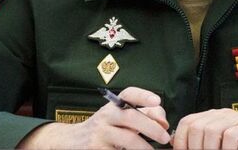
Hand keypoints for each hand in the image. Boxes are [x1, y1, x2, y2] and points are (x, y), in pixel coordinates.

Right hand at [18, 86, 169, 148]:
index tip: (158, 101)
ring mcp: (99, 133)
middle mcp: (106, 115)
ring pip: (127, 139)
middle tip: (165, 137)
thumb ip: (144, 115)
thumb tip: (164, 122)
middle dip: (151, 127)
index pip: (128, 93)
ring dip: (144, 147)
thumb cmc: (106, 128)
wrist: (72, 141)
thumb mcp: (121, 117)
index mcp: (114, 104)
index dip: (143, 96)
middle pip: (131, 117)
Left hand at [171, 108, 237, 148]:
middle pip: (196, 127)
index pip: (187, 122)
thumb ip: (204, 145)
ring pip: (210, 131)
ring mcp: (235, 119)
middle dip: (194, 149)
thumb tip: (181, 149)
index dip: (180, 141)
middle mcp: (222, 115)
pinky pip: (230, 137)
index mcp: (212, 117)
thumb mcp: (220, 146)